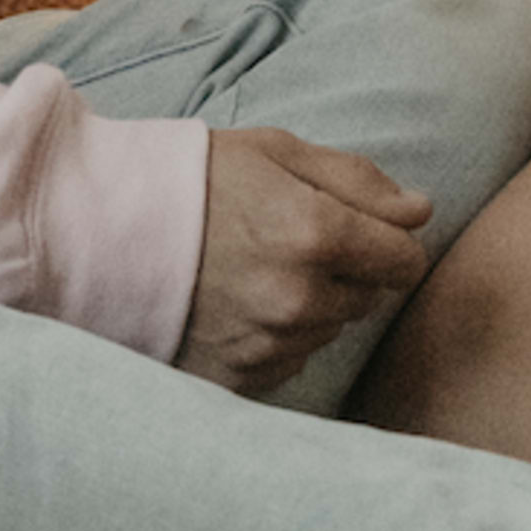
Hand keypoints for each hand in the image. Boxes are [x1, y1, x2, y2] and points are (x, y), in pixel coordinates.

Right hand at [174, 126, 434, 391]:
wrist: (108, 230)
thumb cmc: (196, 179)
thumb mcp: (278, 150)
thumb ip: (359, 180)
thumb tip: (421, 213)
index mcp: (316, 233)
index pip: (405, 261)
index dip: (391, 242)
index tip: (365, 231)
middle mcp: (301, 299)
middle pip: (369, 297)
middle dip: (347, 270)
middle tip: (291, 240)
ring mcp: (270, 346)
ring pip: (329, 330)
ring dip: (312, 305)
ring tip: (257, 269)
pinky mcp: (242, 380)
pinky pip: (291, 360)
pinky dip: (278, 336)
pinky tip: (239, 303)